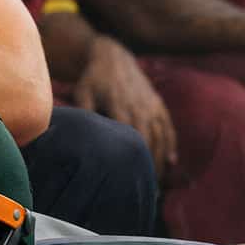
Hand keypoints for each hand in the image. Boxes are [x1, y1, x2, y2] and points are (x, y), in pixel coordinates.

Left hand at [72, 36, 177, 180]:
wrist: (114, 56)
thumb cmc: (93, 78)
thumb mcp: (82, 92)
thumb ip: (83, 112)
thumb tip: (74, 135)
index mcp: (120, 106)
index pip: (129, 138)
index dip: (131, 159)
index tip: (129, 178)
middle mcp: (140, 107)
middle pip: (148, 141)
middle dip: (149, 165)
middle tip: (145, 188)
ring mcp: (152, 105)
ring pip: (162, 136)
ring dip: (162, 159)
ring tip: (158, 181)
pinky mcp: (158, 103)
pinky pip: (168, 127)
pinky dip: (171, 144)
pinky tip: (171, 162)